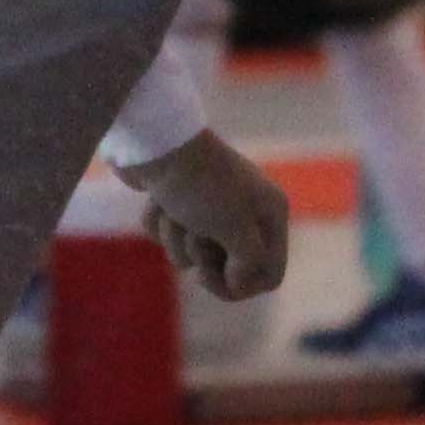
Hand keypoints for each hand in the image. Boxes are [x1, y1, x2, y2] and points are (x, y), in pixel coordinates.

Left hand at [126, 133, 292, 301]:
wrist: (155, 140)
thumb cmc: (201, 185)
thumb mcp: (237, 230)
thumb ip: (249, 263)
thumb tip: (237, 280)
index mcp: (270, 213)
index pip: (269, 275)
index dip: (240, 285)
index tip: (211, 276)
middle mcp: (246, 210)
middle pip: (227, 268)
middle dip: (201, 256)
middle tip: (195, 234)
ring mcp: (210, 204)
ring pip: (191, 253)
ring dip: (175, 237)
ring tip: (173, 210)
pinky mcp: (178, 201)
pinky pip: (169, 235)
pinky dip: (159, 222)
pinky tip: (158, 199)